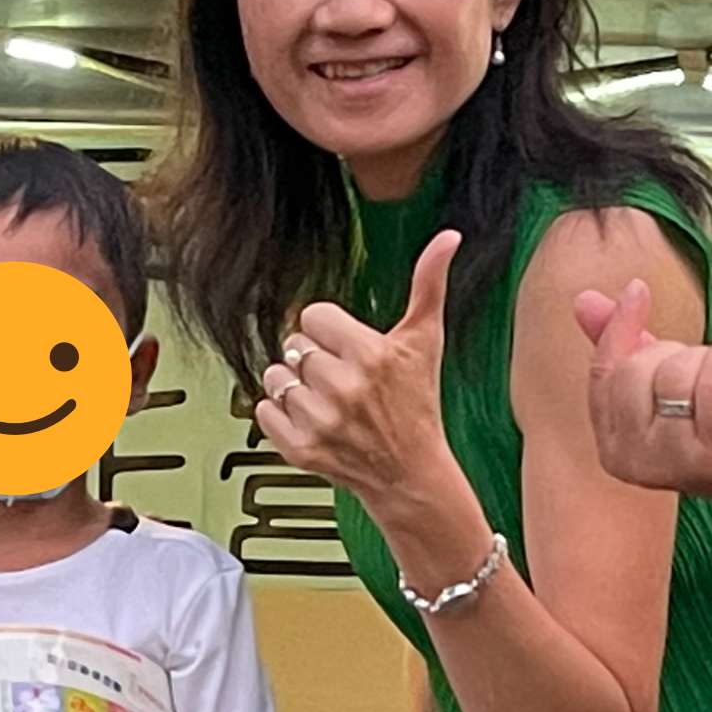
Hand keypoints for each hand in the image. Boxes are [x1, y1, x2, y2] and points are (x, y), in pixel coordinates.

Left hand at [256, 230, 460, 514]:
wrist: (411, 474)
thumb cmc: (418, 405)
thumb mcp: (425, 341)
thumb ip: (430, 283)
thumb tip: (448, 237)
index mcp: (371, 355)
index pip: (312, 317)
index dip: (329, 331)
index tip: (347, 349)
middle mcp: (344, 388)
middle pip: (294, 346)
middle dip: (314, 359)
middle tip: (341, 379)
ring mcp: (321, 421)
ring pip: (276, 376)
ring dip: (295, 386)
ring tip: (326, 400)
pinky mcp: (301, 449)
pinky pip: (263, 410)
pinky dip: (279, 414)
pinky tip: (310, 419)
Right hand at [574, 276, 711, 498]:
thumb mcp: (663, 382)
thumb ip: (621, 346)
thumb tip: (584, 301)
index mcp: (615, 449)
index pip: (604, 374)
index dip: (619, 327)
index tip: (637, 291)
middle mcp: (639, 464)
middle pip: (636, 370)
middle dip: (672, 353)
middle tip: (699, 372)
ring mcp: (682, 463)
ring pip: (676, 373)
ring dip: (705, 360)